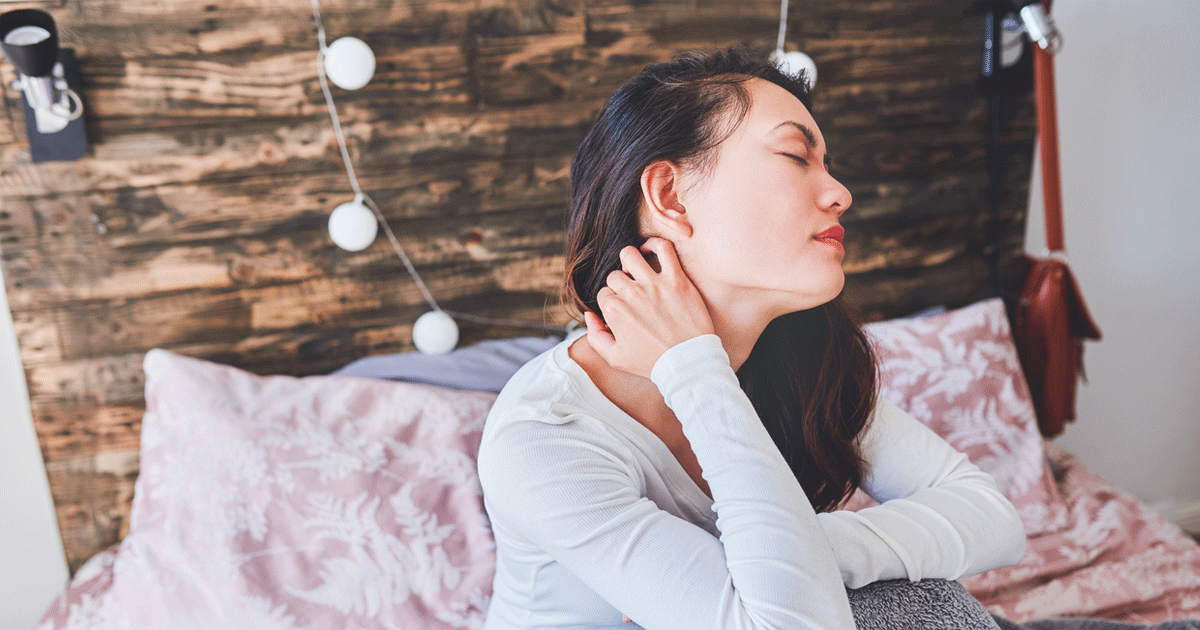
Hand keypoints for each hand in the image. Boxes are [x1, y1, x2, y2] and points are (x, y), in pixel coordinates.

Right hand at [585, 237, 713, 378]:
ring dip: (630, 262)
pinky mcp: (677, 279)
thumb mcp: (615, 359)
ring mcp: (655, 285)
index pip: (604, 294)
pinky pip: (664, 248)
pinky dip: (655, 244)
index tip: (624, 310)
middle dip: (620, 285)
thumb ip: (595, 337)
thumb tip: (589, 316)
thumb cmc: (652, 363)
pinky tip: (651, 251)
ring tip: (638, 272)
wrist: (688, 363)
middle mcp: (631, 294)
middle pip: (615, 276)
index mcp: (615, 311)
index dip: (612, 302)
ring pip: (630, 255)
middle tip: (633, 296)